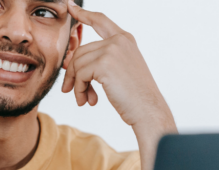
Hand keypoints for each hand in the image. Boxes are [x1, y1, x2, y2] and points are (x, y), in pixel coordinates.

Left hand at [62, 1, 176, 139]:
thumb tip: (70, 61)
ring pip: (77, 64)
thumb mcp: (120, 71)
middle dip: (73, 74)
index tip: (70, 6)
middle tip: (70, 91)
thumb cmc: (135, 96)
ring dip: (77, 85)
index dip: (84, 14)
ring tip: (83, 100)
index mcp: (125, 40)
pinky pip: (80, 74)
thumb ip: (100, 61)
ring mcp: (112, 50)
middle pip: (81, 51)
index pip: (100, 20)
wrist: (148, 110)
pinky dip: (79, 90)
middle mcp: (119, 40)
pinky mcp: (104, 63)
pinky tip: (88, 100)